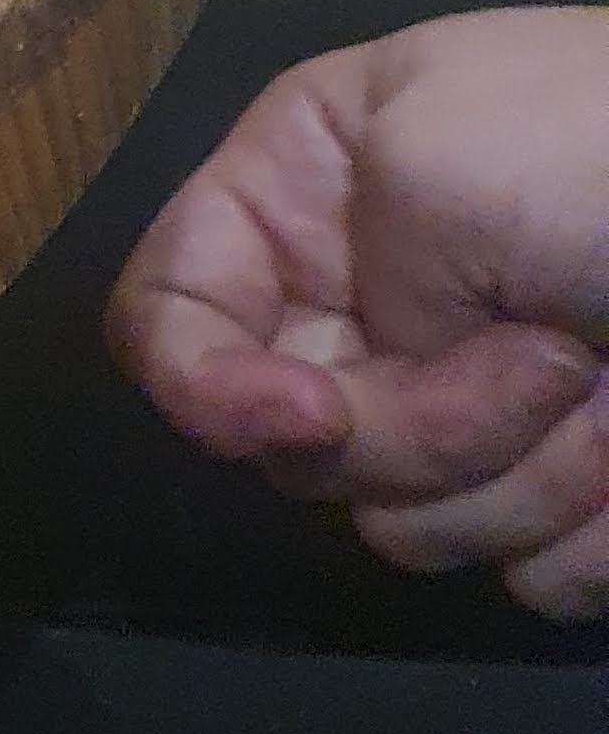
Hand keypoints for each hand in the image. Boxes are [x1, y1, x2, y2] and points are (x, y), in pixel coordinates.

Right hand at [106, 9, 608, 617]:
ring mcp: (468, 406)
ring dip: (527, 471)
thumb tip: (331, 418)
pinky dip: (595, 525)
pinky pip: (521, 576)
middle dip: (418, 426)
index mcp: (309, 190)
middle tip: (544, 352)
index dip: (208, 387)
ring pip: (405, 529)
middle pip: (288, 449)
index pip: (168, 316)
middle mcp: (368, 303)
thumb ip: (312, 287)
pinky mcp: (566, 493)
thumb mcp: (429, 157)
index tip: (304, 418)